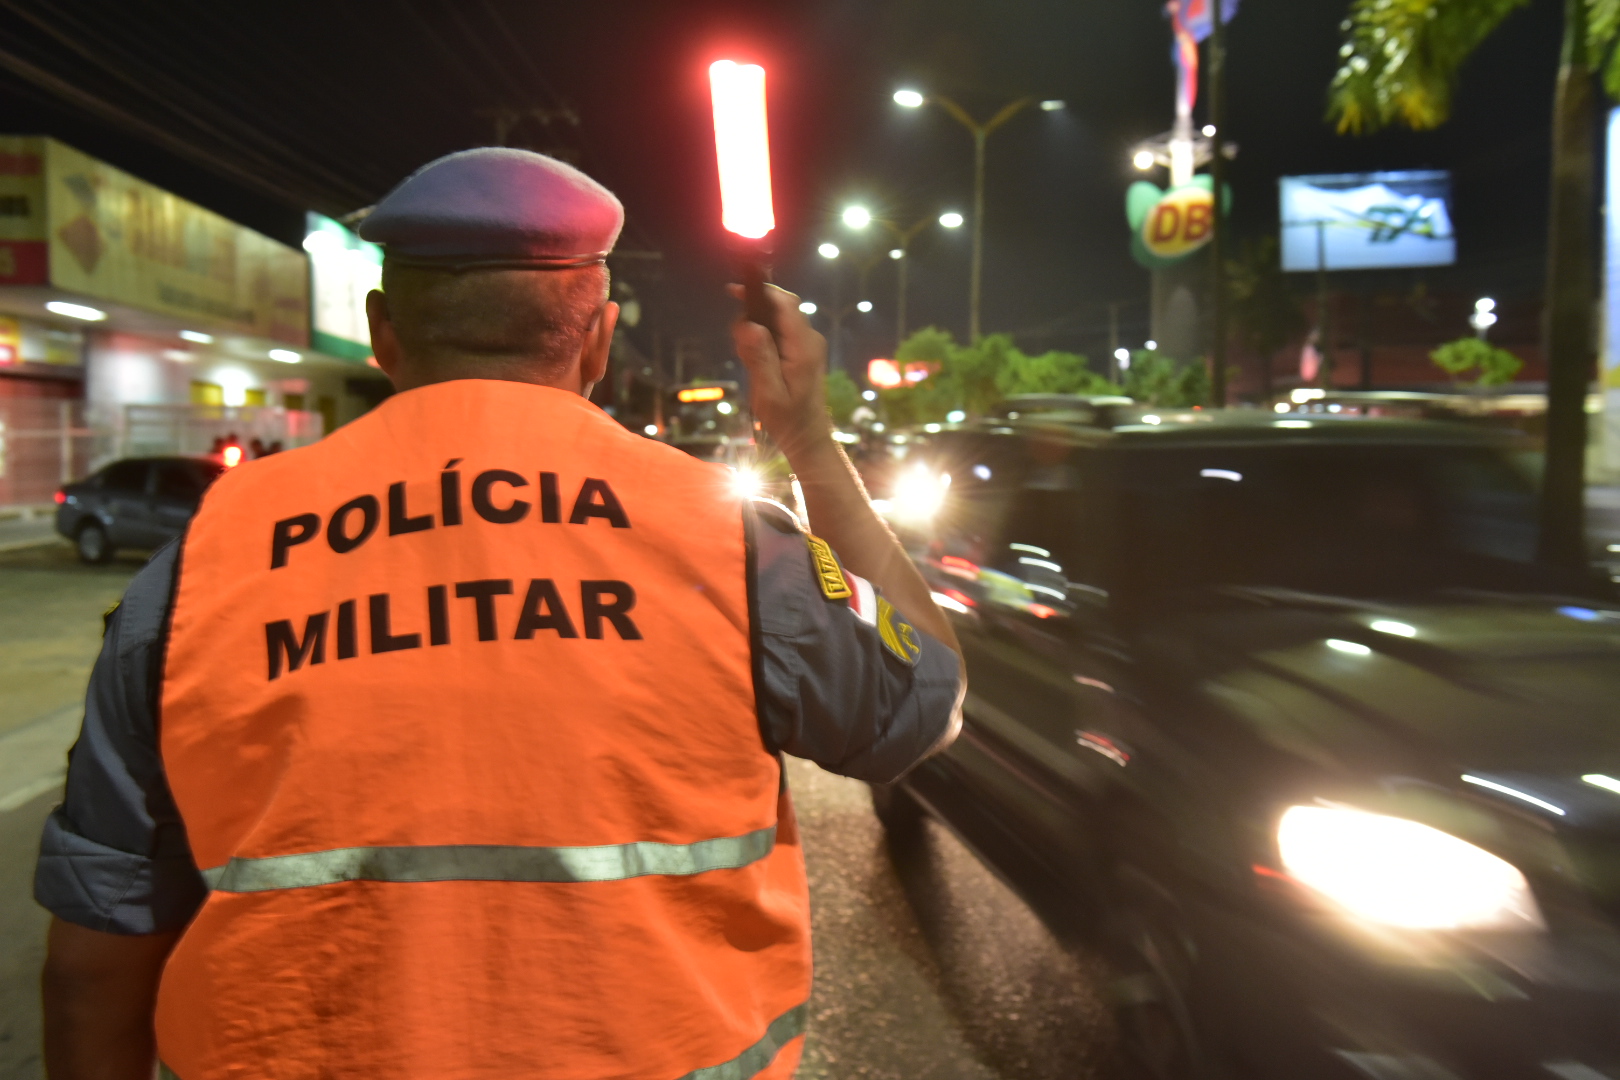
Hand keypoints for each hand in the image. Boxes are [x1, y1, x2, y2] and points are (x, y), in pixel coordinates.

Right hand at [728, 283, 832, 462]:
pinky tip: (755, 362)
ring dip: (756, 329)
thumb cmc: (788, 420)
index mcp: (804, 347)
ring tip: (747, 359)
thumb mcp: (769, 392)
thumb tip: (748, 325)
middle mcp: (809, 340)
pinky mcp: (802, 351)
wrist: (808, 437)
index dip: (760, 291)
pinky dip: (762, 339)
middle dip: (754, 313)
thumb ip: (760, 357)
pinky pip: (779, 332)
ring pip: (777, 319)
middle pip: (780, 307)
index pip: (785, 304)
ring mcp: (807, 345)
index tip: (734, 291)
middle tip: (738, 343)